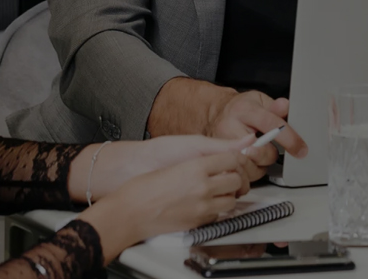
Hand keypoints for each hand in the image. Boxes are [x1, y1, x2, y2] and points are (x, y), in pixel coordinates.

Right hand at [70, 134, 255, 202]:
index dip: (235, 159)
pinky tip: (205, 203)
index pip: (233, 159)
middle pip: (237, 181)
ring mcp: (201, 207)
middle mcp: (202, 188)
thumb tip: (237, 144)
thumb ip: (209, 151)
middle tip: (228, 175)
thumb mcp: (176, 159)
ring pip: (232, 201)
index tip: (233, 159)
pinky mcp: (198, 223)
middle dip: (235, 178)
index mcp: (196, 167)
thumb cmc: (144, 184)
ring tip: (217, 190)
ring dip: (228, 195)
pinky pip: (218, 215)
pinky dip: (216, 209)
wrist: (129, 211)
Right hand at [204, 91, 307, 174]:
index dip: (288, 137)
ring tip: (259, 154)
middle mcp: (230, 128)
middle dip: (270, 154)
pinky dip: (249, 172)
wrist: (216, 114)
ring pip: (249, 168)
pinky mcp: (220, 160)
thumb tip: (286, 107)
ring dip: (260, 165)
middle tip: (270, 148)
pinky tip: (250, 162)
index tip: (300, 148)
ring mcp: (222, 147)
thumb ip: (274, 107)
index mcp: (244, 110)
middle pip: (259, 152)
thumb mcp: (258, 100)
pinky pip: (240, 174)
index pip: (270, 124)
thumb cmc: (240, 108)